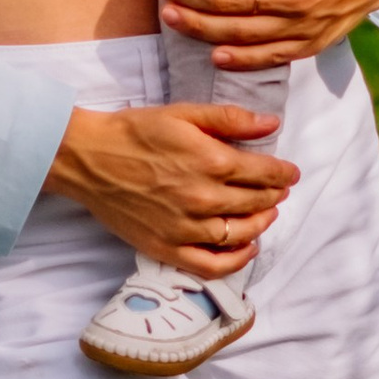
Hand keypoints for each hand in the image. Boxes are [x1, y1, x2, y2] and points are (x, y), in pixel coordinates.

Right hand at [48, 101, 296, 274]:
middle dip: (274, 196)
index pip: (264, 173)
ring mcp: (185, 227)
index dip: (283, 173)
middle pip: (257, 203)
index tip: (290, 173)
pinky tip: (247, 248)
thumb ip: (230, 119)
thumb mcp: (183, 113)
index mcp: (211, 161)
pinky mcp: (167, 248)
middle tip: (278, 191)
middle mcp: (203, 198)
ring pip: (241, 234)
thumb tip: (272, 124)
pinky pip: (212, 264)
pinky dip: (237, 260)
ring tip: (266, 214)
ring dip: (261, 224)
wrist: (88, 159)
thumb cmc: (133, 132)